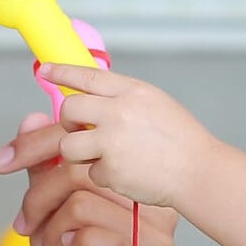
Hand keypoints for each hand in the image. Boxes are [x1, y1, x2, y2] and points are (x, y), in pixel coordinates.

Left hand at [0, 110, 178, 245]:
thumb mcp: (47, 206)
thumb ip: (44, 164)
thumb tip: (34, 116)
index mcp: (142, 192)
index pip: (96, 149)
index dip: (47, 150)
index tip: (9, 162)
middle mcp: (159, 214)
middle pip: (87, 173)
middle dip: (41, 195)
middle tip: (25, 220)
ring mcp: (157, 245)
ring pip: (86, 204)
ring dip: (53, 226)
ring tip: (51, 244)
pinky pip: (101, 239)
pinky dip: (73, 243)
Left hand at [35, 62, 217, 210]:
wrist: (200, 172)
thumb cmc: (181, 139)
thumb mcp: (155, 103)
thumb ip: (123, 98)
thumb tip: (90, 97)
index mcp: (132, 91)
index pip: (87, 75)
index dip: (61, 71)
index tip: (44, 70)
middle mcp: (119, 112)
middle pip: (69, 110)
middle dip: (70, 123)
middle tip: (81, 132)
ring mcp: (113, 142)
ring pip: (68, 144)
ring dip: (79, 152)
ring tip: (103, 156)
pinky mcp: (111, 171)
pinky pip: (90, 171)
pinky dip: (104, 175)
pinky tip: (127, 174)